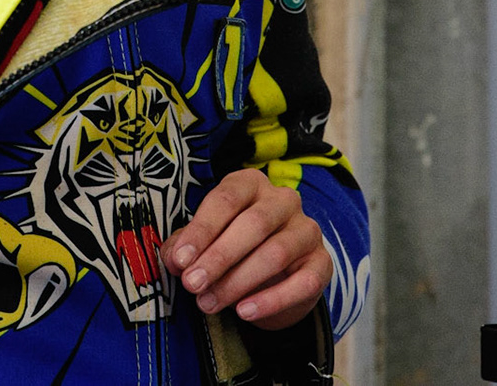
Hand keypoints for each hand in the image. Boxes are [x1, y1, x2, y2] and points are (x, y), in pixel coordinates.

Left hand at [161, 168, 330, 329]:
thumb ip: (186, 247)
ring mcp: (307, 230)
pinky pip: (302, 282)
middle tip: (192, 285)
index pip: (226, 200)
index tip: (181, 260)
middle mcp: (283, 200)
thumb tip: (175, 259)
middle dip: (218, 257)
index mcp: (251, 184)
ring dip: (238, 282)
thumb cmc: (233, 249)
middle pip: (253, 224)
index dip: (201, 231)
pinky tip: (245, 312)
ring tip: (209, 303)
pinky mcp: (322, 262)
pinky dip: (271, 300)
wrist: (274, 278)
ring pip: (276, 253)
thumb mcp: (205, 243)